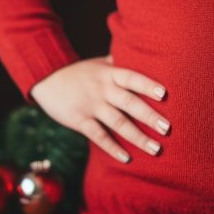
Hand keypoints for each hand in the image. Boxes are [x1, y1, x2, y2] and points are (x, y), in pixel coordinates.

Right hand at [30, 56, 168, 162]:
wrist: (45, 78)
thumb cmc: (78, 71)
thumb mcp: (98, 63)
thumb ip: (119, 63)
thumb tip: (141, 54)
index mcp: (109, 74)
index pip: (132, 78)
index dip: (148, 85)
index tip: (165, 95)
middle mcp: (102, 89)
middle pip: (129, 103)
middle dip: (149, 116)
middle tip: (167, 129)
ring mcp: (91, 106)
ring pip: (118, 123)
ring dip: (137, 137)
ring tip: (156, 149)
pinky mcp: (80, 120)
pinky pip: (98, 136)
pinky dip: (112, 148)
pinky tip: (126, 158)